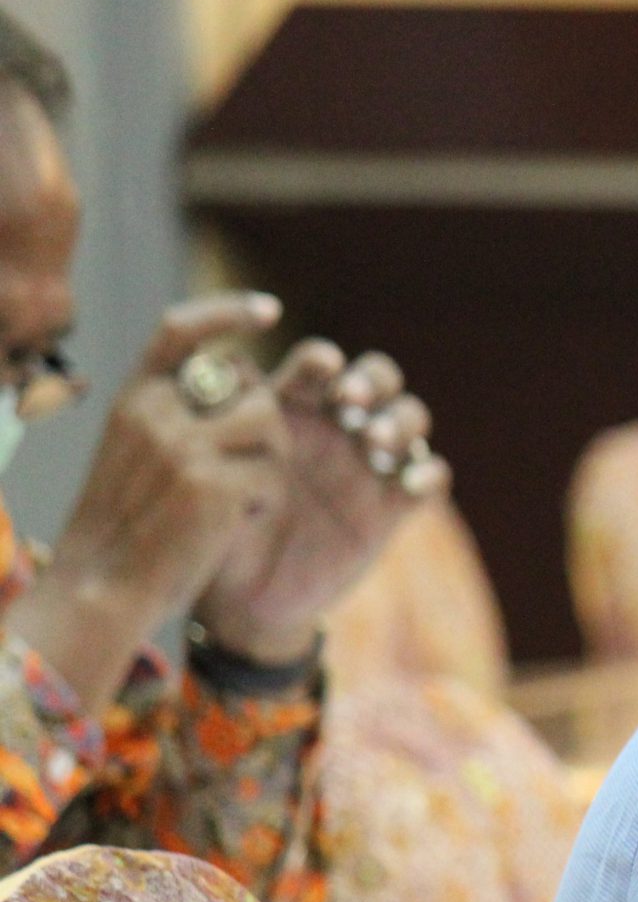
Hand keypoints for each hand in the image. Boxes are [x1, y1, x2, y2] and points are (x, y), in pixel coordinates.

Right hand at [12, 295, 296, 708]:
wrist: (99, 591)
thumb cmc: (124, 529)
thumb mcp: (134, 453)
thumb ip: (174, 415)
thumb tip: (238, 378)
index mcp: (132, 399)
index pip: (179, 331)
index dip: (227, 313)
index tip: (268, 310)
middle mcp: (153, 412)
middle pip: (248, 382)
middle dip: (267, 419)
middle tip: (251, 464)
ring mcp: (181, 447)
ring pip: (271, 422)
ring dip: (274, 459)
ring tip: (245, 494)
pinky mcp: (211, 485)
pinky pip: (272, 473)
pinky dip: (267, 498)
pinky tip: (238, 520)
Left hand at [192, 338, 449, 663]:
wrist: (243, 601)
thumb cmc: (218, 528)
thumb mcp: (209, 476)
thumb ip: (221, 424)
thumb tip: (226, 365)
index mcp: (291, 412)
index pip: (318, 366)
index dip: (322, 360)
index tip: (318, 369)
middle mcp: (337, 431)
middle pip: (377, 380)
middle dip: (371, 381)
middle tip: (351, 401)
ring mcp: (369, 468)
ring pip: (410, 419)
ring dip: (401, 421)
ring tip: (376, 441)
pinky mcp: (393, 509)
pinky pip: (430, 478)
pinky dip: (429, 473)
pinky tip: (410, 483)